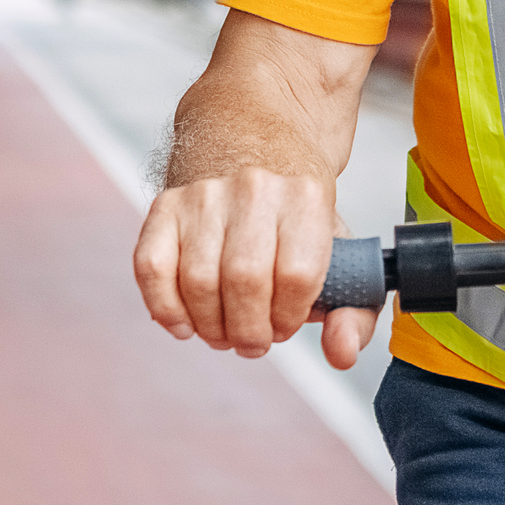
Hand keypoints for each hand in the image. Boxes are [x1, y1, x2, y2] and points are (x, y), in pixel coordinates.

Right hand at [133, 167, 356, 364]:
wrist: (254, 150)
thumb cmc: (296, 223)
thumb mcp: (340, 259)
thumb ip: (353, 313)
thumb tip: (341, 353)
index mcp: (307, 197)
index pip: (297, 275)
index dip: (288, 316)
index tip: (284, 326)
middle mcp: (254, 187)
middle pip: (245, 279)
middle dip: (248, 330)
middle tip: (251, 341)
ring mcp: (204, 195)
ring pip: (198, 280)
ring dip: (209, 326)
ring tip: (223, 331)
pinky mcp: (165, 206)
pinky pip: (152, 268)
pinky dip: (165, 308)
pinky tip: (185, 324)